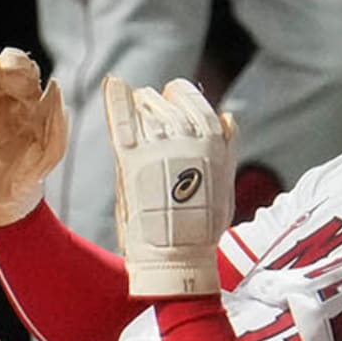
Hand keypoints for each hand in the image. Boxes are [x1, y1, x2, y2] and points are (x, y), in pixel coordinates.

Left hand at [103, 76, 235, 297]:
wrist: (179, 256)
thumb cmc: (203, 226)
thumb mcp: (226, 182)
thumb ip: (227, 146)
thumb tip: (228, 115)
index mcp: (212, 138)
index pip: (186, 96)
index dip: (174, 99)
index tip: (167, 108)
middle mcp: (186, 136)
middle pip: (160, 101)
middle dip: (152, 106)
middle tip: (148, 126)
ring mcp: (157, 146)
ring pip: (142, 109)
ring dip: (137, 111)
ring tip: (138, 128)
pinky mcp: (132, 160)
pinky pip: (123, 120)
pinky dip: (116, 99)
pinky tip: (113, 84)